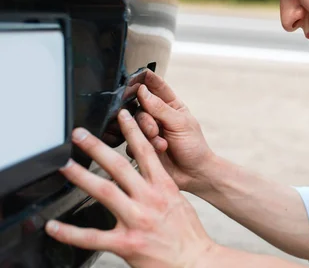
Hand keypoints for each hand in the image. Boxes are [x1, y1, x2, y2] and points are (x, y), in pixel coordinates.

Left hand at [45, 110, 213, 267]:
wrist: (195, 261)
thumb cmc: (187, 233)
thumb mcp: (178, 201)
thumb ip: (160, 186)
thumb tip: (148, 172)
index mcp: (163, 187)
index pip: (147, 151)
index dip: (134, 131)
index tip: (123, 115)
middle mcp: (149, 199)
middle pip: (119, 166)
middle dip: (97, 148)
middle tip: (79, 134)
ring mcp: (137, 220)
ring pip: (104, 192)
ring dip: (81, 177)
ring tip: (65, 166)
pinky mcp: (127, 244)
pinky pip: (92, 237)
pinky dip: (70, 232)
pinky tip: (53, 226)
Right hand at [134, 71, 214, 192]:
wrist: (194, 174)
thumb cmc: (193, 147)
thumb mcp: (181, 124)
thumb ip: (161, 108)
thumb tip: (143, 91)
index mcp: (170, 105)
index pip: (157, 87)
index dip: (147, 80)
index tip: (138, 74)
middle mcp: (157, 116)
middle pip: (139, 106)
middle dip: (146, 119)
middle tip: (155, 129)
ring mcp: (148, 131)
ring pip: (133, 124)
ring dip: (146, 133)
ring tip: (161, 143)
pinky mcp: (140, 145)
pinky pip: (130, 141)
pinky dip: (142, 146)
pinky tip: (157, 150)